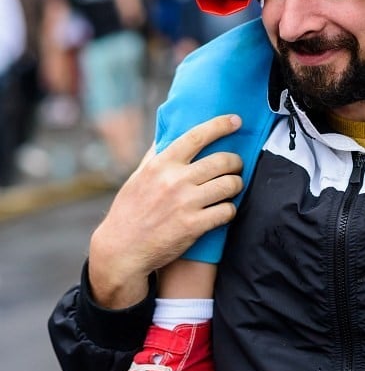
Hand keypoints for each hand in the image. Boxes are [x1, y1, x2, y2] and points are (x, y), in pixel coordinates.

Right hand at [88, 115, 243, 308]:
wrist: (121, 250)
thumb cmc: (130, 210)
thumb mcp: (138, 177)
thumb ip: (156, 154)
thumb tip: (168, 131)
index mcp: (161, 164)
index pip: (197, 136)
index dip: (220, 125)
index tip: (235, 120)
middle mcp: (175, 181)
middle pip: (222, 160)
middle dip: (235, 162)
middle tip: (236, 165)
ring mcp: (185, 204)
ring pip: (229, 185)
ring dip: (236, 185)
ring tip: (233, 186)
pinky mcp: (194, 226)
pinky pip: (226, 211)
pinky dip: (230, 209)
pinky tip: (224, 209)